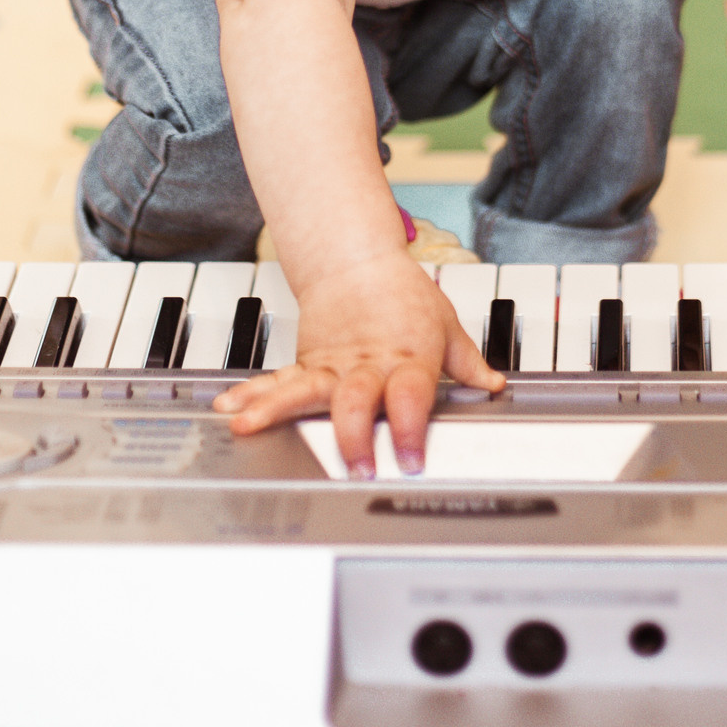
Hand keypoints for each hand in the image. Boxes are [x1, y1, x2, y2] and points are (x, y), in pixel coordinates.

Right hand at [212, 249, 504, 474]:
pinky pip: (278, 381)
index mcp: (408, 359)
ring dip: (277, 410)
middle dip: (352, 435)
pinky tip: (231, 410)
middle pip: (356, 399)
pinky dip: (253, 395)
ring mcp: (332, 366)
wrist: (358, 260)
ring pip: (304, 389)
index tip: (409, 460)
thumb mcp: (446, 325)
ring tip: (252, 428)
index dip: (410, 428)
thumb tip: (495, 385)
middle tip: (352, 466)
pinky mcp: (307, 365)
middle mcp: (367, 365)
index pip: (412, 395)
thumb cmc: (404, 294)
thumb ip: (468, 363)